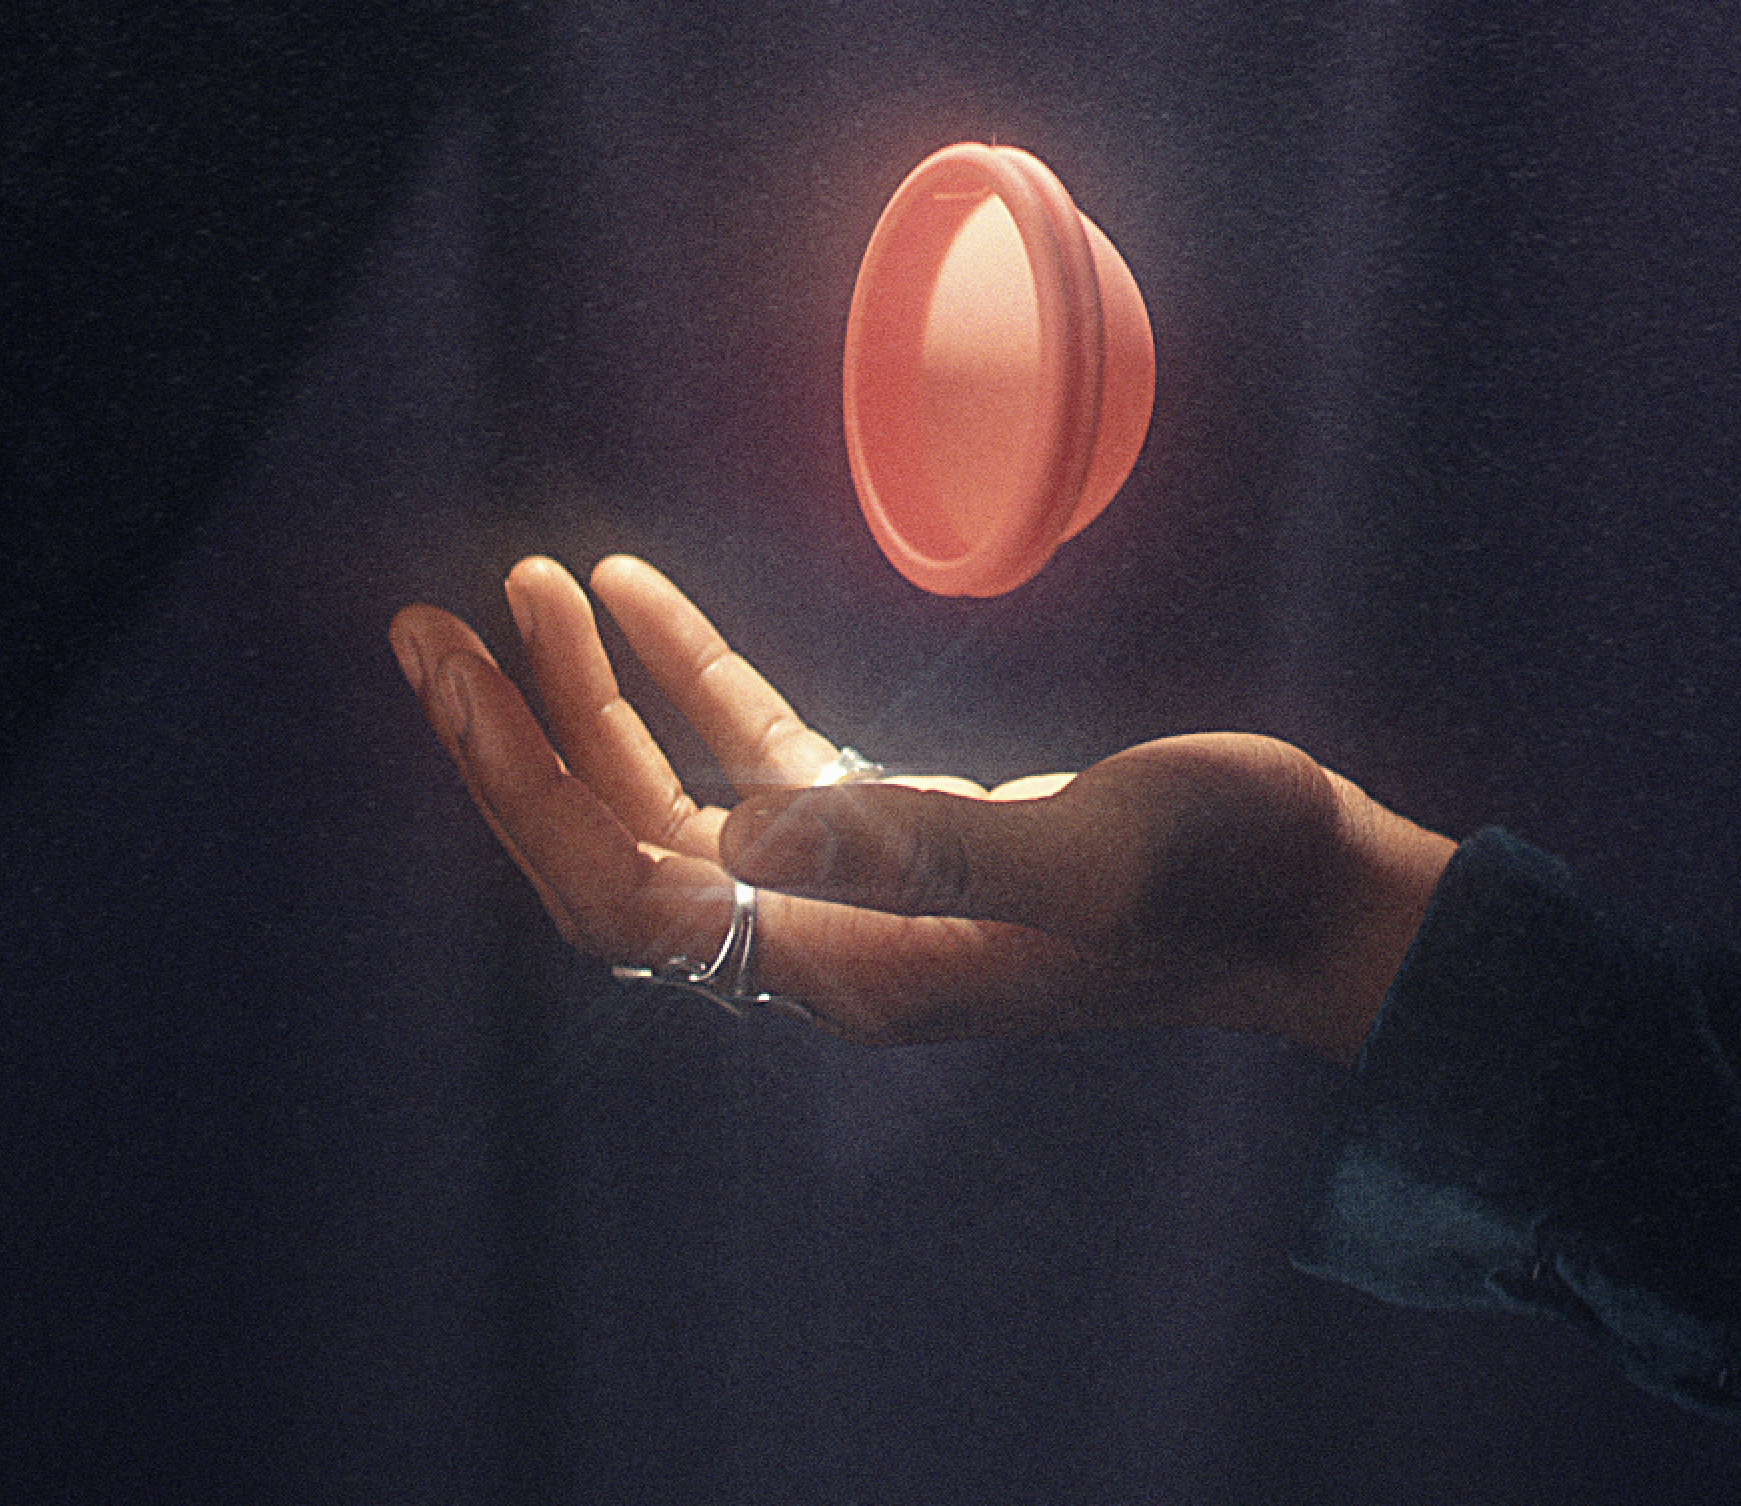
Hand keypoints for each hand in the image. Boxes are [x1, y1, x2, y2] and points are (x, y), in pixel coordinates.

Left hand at [392, 555, 1454, 1060]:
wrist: (1312, 897)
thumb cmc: (1226, 875)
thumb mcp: (1082, 850)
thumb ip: (911, 848)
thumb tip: (728, 834)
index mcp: (851, 966)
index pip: (630, 892)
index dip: (528, 787)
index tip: (456, 673)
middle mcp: (830, 942)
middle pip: (622, 852)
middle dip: (519, 743)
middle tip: (427, 628)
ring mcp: (860, 891)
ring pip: (678, 804)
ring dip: (594, 702)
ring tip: (524, 585)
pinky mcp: (902, 837)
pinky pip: (760, 761)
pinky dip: (692, 680)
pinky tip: (639, 593)